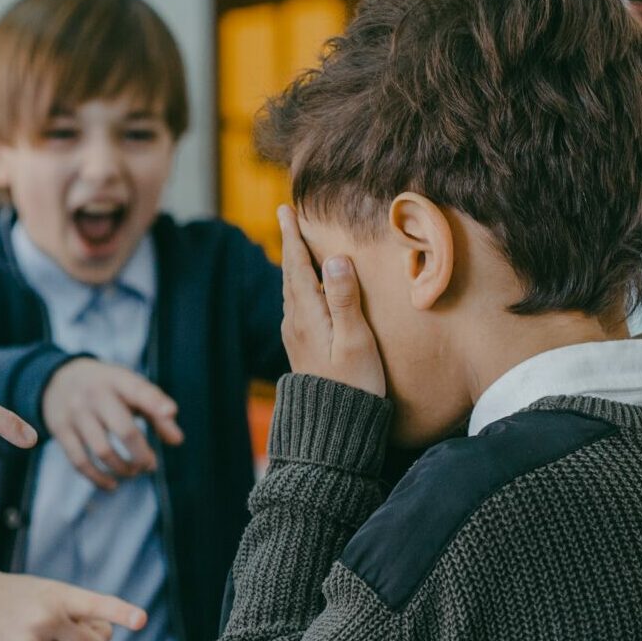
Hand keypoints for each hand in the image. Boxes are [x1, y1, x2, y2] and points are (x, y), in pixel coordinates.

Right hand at [41, 359, 184, 491]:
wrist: (59, 379)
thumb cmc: (108, 389)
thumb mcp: (131, 390)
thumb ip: (156, 412)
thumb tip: (177, 441)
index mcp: (117, 380)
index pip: (138, 389)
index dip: (154, 402)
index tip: (170, 412)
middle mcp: (95, 395)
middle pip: (123, 429)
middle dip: (141, 455)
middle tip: (150, 465)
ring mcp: (75, 413)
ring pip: (102, 450)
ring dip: (123, 468)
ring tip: (134, 472)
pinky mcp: (61, 430)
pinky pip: (80, 461)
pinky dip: (98, 478)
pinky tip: (113, 484)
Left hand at [279, 206, 387, 396]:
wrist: (334, 430)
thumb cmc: (354, 386)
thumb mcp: (356, 341)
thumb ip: (346, 299)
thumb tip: (334, 259)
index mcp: (308, 315)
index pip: (297, 266)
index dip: (293, 237)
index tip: (285, 209)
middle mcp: (296, 323)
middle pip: (290, 274)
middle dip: (290, 244)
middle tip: (287, 217)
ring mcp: (297, 337)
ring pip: (292, 290)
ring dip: (293, 265)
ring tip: (295, 244)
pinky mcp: (303, 348)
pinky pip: (297, 306)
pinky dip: (299, 286)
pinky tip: (306, 288)